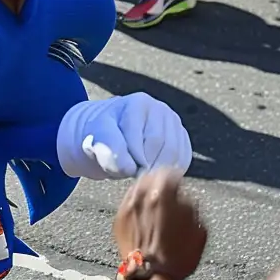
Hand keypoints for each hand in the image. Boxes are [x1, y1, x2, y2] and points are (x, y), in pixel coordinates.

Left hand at [59, 92, 192, 177]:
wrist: (107, 136)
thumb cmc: (100, 137)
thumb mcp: (96, 140)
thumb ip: (110, 151)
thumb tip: (132, 168)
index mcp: (139, 104)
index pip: (146, 138)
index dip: (136, 159)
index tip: (121, 169)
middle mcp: (160, 109)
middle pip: (164, 145)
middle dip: (147, 165)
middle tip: (131, 175)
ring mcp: (172, 122)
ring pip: (176, 152)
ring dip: (158, 169)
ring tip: (140, 174)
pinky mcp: (180, 136)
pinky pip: (183, 158)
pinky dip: (171, 171)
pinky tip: (154, 173)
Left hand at [114, 168, 206, 279]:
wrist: (152, 278)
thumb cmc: (177, 257)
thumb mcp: (198, 228)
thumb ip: (192, 205)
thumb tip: (185, 198)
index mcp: (163, 193)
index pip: (169, 172)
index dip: (178, 176)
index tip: (180, 182)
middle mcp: (142, 196)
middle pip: (150, 176)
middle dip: (160, 181)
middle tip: (167, 189)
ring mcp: (127, 207)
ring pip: (137, 187)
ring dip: (146, 190)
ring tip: (154, 199)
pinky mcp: (118, 220)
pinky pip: (128, 203)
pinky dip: (136, 203)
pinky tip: (143, 212)